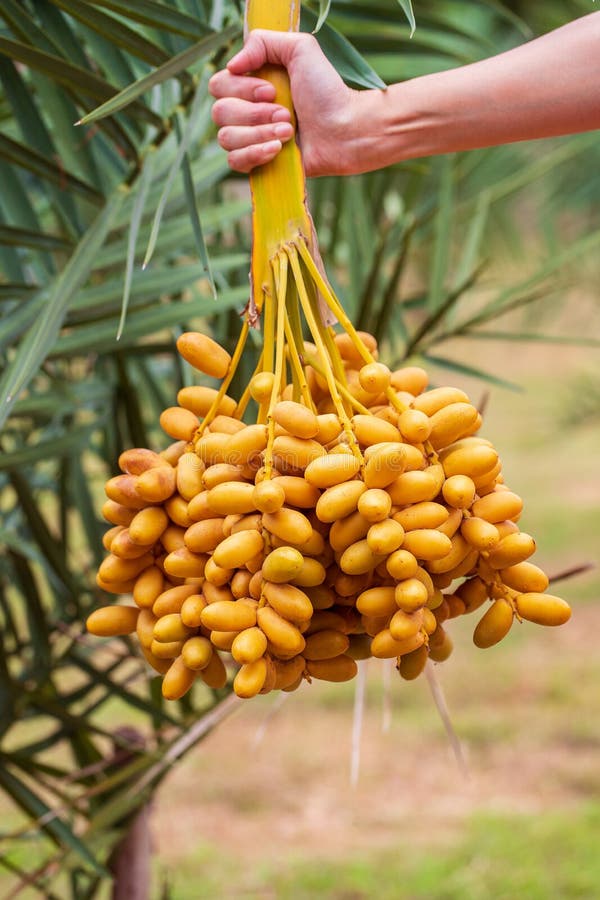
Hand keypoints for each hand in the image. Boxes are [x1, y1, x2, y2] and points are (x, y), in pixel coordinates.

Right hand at [209, 30, 361, 176]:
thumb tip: (232, 65)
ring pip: (226, 138)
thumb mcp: (300, 50)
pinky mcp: (258, 164)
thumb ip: (263, 42)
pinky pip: (235, 162)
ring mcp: (250, 139)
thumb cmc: (327, 92)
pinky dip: (255, 154)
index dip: (241, 89)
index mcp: (251, 85)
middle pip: (219, 113)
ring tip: (288, 132)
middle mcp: (246, 111)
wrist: (345, 130)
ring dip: (260, 133)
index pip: (219, 85)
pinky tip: (278, 151)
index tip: (271, 91)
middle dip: (255, 114)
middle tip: (286, 113)